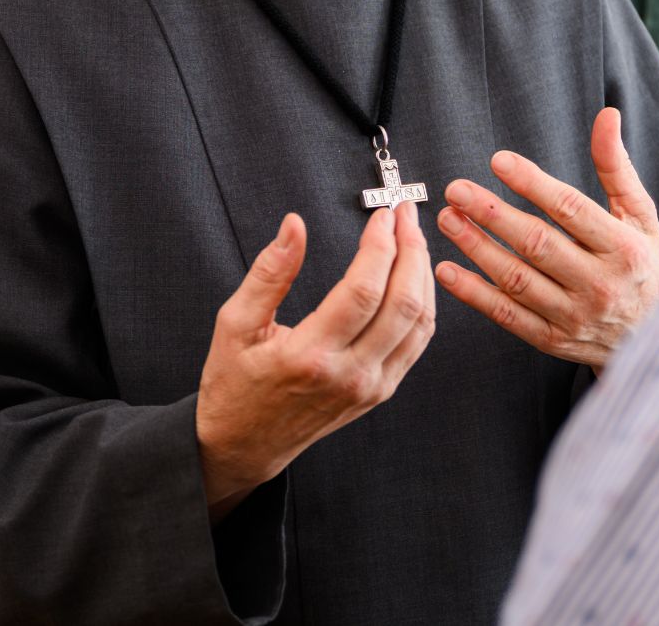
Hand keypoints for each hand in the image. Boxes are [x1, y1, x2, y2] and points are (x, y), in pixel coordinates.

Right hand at [196, 201, 434, 512]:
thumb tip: (293, 226)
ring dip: (422, 274)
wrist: (243, 444)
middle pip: (403, 304)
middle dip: (411, 251)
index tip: (381, 217)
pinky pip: (416, 343)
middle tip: (405, 216)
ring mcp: (370, 387)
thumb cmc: (235, 383)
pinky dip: (424, 304)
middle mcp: (349, 374)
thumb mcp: (234, 323)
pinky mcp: (379, 391)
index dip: (379, 246)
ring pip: (419, 324)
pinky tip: (415, 277)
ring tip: (413, 238)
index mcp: (311, 355)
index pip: (363, 291)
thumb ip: (268, 272)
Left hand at [434, 108, 658, 370]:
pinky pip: (508, 317)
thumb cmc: (645, 267)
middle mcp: (600, 284)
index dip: (533, 184)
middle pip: (538, 244)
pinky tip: (447, 270)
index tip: (498, 161)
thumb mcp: (641, 216)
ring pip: (518, 280)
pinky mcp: (554, 341)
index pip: (571, 210)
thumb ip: (616, 166)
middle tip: (457, 190)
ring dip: (477, 248)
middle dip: (493, 215)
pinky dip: (475, 294)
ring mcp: (575, 316)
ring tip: (447, 219)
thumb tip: (607, 115)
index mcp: (623, 248)